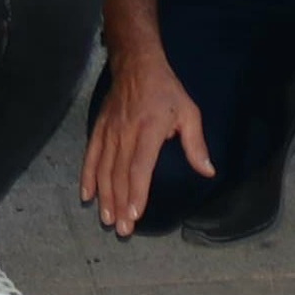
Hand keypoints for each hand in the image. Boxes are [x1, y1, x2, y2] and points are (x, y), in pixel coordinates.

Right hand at [80, 48, 209, 235]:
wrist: (136, 65)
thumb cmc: (166, 91)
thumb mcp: (189, 112)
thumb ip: (195, 144)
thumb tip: (207, 171)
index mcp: (149, 130)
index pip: (140, 167)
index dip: (136, 192)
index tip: (134, 214)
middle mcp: (126, 134)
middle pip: (120, 175)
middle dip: (120, 204)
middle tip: (121, 229)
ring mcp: (110, 132)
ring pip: (104, 169)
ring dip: (105, 196)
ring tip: (107, 219)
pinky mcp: (99, 129)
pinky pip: (91, 156)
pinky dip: (88, 177)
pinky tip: (87, 195)